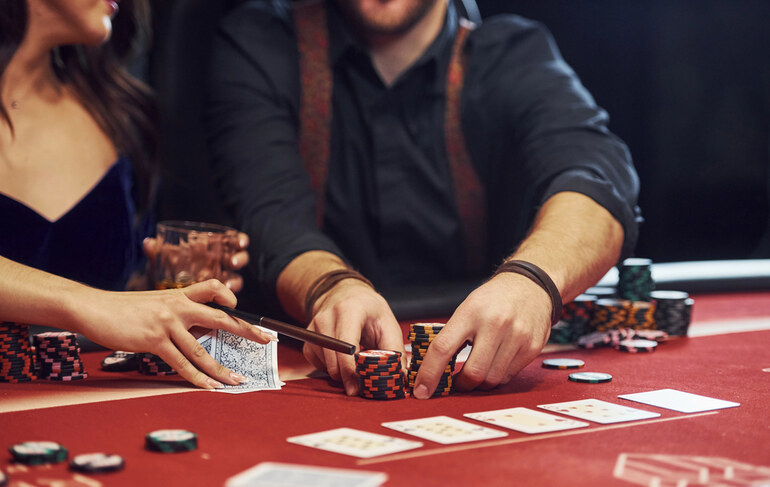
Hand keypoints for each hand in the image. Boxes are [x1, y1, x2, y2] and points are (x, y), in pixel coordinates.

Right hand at [78, 279, 273, 388]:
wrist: (92, 307)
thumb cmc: (122, 308)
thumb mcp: (154, 303)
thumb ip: (175, 313)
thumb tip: (195, 330)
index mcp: (178, 294)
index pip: (212, 286)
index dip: (228, 294)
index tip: (238, 305)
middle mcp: (177, 306)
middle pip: (220, 318)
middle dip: (246, 331)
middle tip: (265, 340)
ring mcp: (166, 323)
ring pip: (201, 349)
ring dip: (221, 368)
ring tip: (236, 380)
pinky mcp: (154, 340)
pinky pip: (180, 363)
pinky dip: (197, 377)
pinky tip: (208, 386)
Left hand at [142, 232, 249, 291]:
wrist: (158, 293)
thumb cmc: (166, 270)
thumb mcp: (161, 260)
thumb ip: (157, 252)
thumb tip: (149, 243)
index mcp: (212, 249)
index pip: (232, 241)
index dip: (240, 240)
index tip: (241, 242)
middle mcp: (219, 264)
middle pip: (238, 259)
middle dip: (239, 259)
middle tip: (233, 262)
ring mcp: (219, 281)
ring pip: (235, 279)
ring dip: (233, 282)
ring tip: (228, 286)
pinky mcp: (216, 299)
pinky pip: (226, 300)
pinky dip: (224, 301)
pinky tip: (220, 304)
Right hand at [302, 279, 404, 395]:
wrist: (347, 295)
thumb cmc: (370, 311)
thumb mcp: (388, 324)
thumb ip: (394, 349)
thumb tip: (399, 375)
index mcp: (349, 310)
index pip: (345, 344)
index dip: (351, 368)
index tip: (360, 386)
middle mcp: (326, 317)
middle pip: (333, 359)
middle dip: (348, 376)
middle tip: (363, 384)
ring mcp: (314, 328)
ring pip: (326, 365)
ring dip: (342, 373)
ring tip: (356, 364)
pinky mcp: (308, 339)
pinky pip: (318, 364)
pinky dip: (332, 368)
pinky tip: (343, 359)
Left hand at [412, 273, 551, 398]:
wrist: (530, 286)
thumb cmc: (492, 301)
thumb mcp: (467, 309)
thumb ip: (451, 336)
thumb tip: (431, 370)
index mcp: (470, 312)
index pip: (443, 348)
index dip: (429, 374)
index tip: (420, 391)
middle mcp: (495, 324)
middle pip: (473, 372)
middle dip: (461, 385)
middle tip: (457, 383)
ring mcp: (516, 336)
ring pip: (492, 379)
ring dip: (480, 384)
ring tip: (477, 371)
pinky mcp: (532, 347)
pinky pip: (508, 376)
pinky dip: (497, 377)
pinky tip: (496, 364)